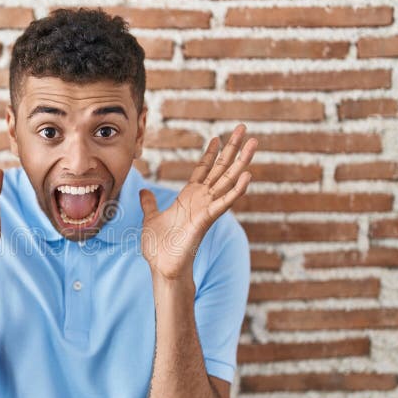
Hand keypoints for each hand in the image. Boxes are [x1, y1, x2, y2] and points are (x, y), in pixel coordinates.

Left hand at [139, 124, 256, 280]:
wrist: (162, 268)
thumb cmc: (158, 248)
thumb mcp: (150, 218)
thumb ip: (150, 203)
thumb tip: (142, 191)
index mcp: (189, 198)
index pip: (203, 170)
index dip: (211, 153)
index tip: (218, 137)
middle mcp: (201, 200)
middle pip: (221, 168)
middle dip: (232, 148)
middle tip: (245, 129)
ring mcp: (207, 208)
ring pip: (228, 180)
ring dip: (242, 161)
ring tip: (254, 143)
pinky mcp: (207, 219)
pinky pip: (225, 202)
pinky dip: (237, 190)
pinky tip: (249, 175)